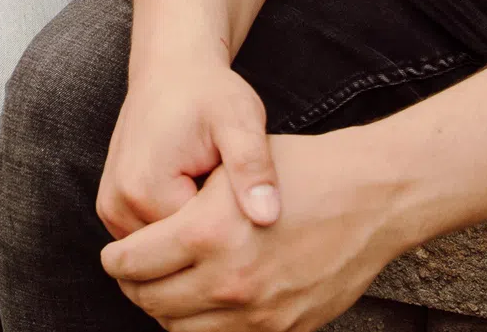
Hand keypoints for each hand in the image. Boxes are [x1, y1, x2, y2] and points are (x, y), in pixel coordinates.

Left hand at [99, 131, 403, 330]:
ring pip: (181, 329)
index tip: (116, 255)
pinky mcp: (284, 329)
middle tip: (134, 273)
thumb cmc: (302, 173)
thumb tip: (138, 236)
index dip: (116, 260)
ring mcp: (258, 312)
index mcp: (207, 234)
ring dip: (167, 310)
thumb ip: (182, 206)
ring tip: (168, 287)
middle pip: (151, 301)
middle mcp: (229, 280)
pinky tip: (206, 302)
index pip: (132, 263)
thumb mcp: (231, 171)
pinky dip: (205, 325)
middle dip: (135, 286)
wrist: (371, 198)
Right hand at [101, 52, 283, 238]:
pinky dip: (175, 220)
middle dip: (208, 227)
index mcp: (145, 192)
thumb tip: (267, 216)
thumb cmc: (209, 92)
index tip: (237, 183)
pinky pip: (152, 235)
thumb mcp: (239, 121)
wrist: (171, 68)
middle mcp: (117, 206)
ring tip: (208, 181)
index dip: (230, 221)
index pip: (200, 245)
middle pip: (178, 251)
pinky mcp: (112, 208)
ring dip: (191, 226)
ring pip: (165, 248)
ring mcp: (110, 210)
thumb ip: (252, 167)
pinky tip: (193, 188)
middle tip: (223, 178)